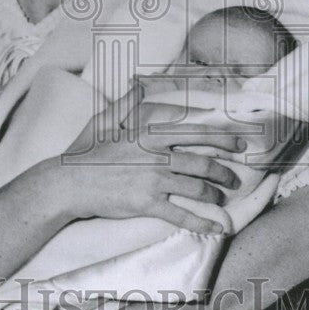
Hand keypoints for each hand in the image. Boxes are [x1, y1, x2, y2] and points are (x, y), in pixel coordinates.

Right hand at [56, 83, 244, 233]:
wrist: (68, 182)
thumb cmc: (86, 150)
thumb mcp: (106, 118)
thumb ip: (128, 101)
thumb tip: (139, 82)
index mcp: (151, 131)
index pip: (197, 131)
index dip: (223, 137)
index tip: (240, 143)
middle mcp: (157, 153)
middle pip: (204, 160)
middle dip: (226, 170)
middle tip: (236, 177)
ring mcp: (153, 179)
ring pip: (197, 187)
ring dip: (216, 195)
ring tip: (223, 199)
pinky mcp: (146, 203)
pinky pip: (182, 214)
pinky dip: (204, 222)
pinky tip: (217, 227)